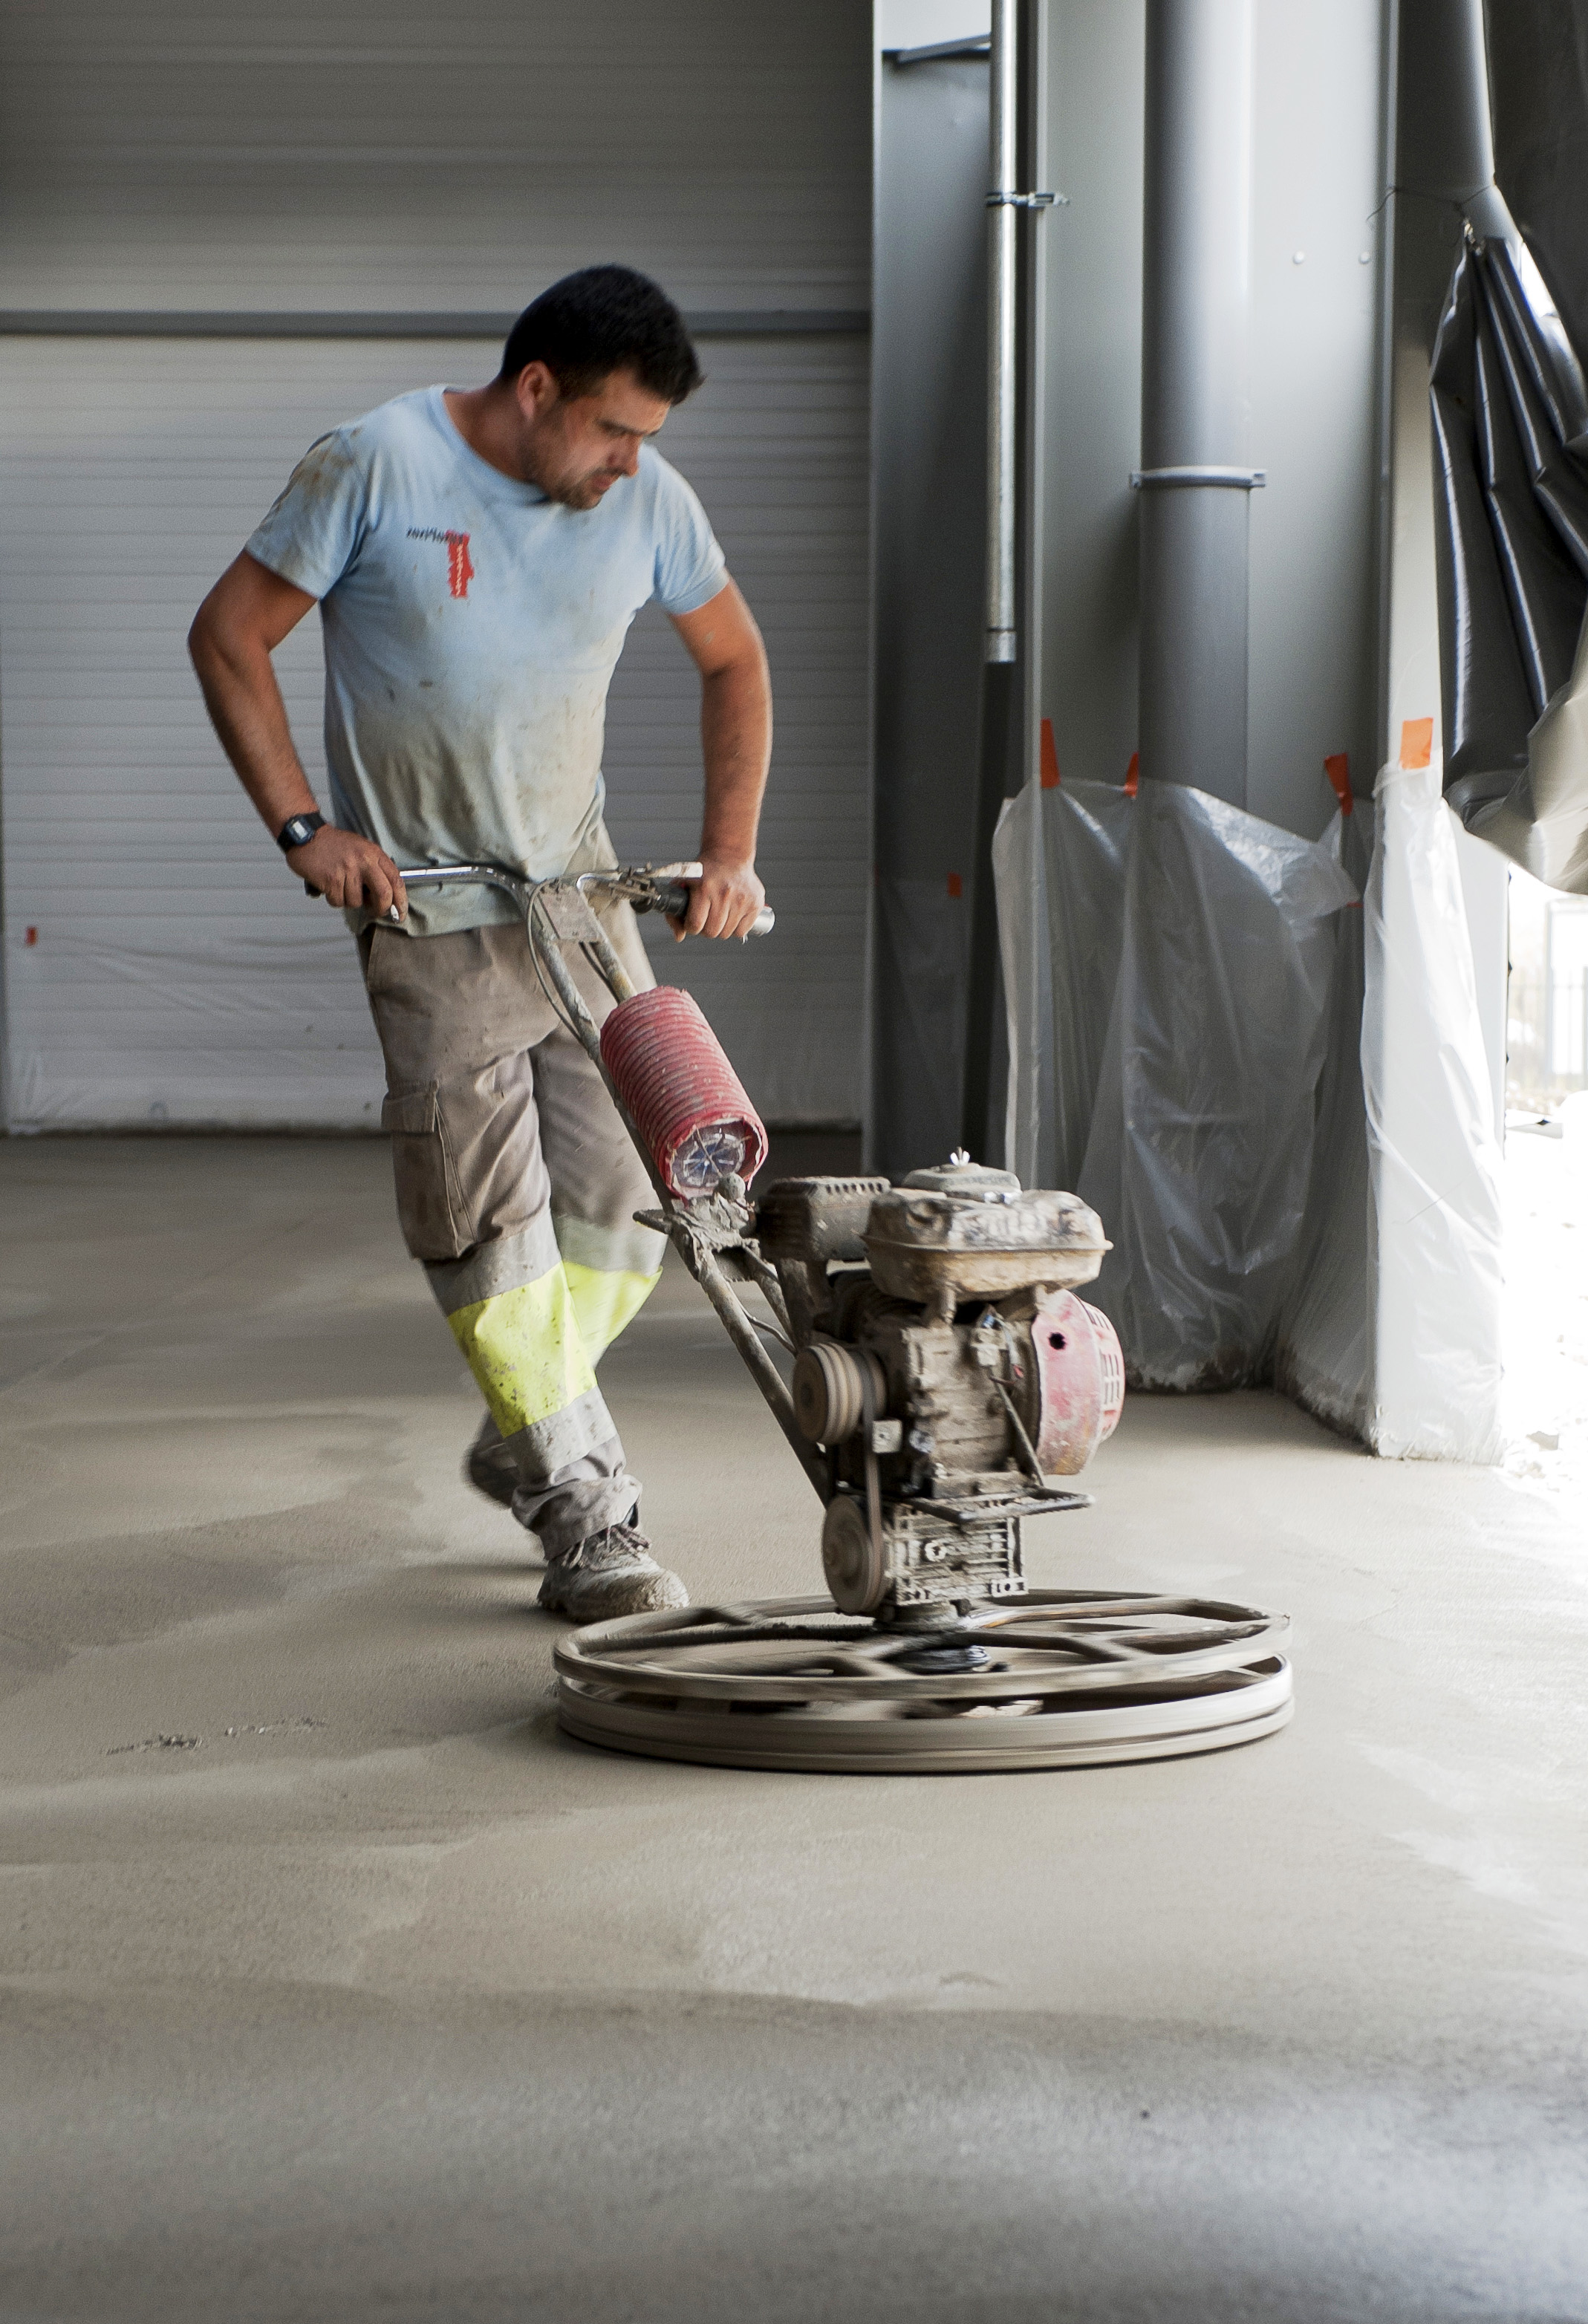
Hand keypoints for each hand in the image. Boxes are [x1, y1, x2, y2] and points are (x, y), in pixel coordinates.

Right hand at [291, 825, 407, 918]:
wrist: (307, 835)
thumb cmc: (333, 844)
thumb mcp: (361, 849)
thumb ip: (375, 869)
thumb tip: (386, 897)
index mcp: (374, 853)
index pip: (396, 880)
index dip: (401, 900)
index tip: (400, 913)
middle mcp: (364, 861)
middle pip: (383, 894)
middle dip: (381, 909)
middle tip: (374, 911)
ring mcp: (347, 870)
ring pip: (356, 902)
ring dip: (348, 899)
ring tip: (340, 885)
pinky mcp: (331, 879)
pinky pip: (338, 901)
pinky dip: (333, 898)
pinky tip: (329, 885)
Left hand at [670, 854, 765, 941]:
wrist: (729, 856)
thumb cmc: (704, 873)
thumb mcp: (683, 885)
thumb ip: (674, 912)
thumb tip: (679, 937)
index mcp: (704, 888)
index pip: (695, 925)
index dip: (691, 927)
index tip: (693, 920)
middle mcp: (724, 894)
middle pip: (712, 932)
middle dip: (706, 929)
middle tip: (707, 918)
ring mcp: (742, 899)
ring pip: (727, 933)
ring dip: (721, 929)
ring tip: (720, 915)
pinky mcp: (755, 903)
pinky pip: (742, 931)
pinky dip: (735, 929)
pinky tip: (732, 916)